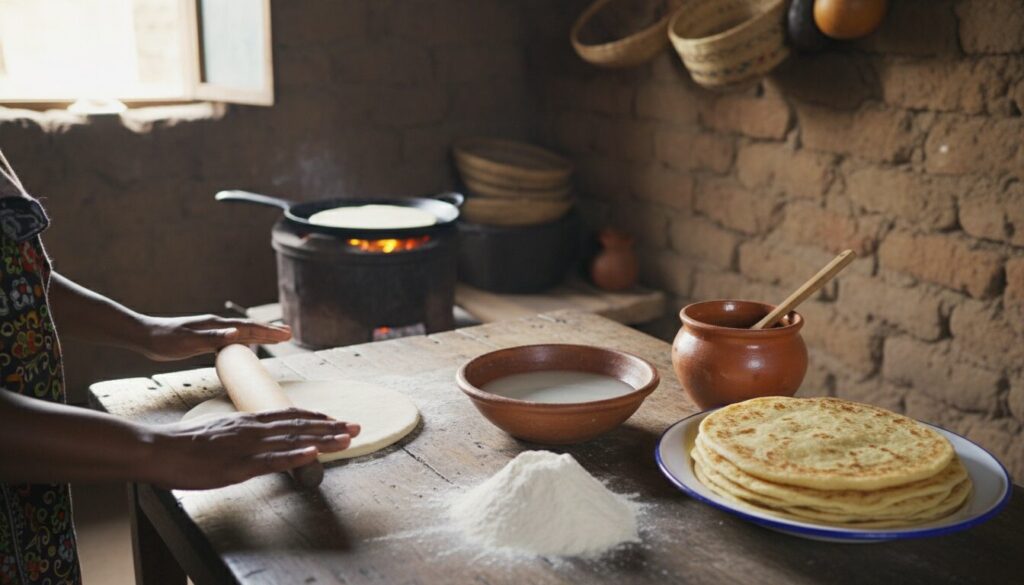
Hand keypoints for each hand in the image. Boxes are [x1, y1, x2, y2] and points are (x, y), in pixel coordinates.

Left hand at [135, 314, 291, 360]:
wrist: (144, 336)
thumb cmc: (165, 341)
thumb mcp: (189, 341)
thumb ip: (214, 338)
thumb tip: (237, 333)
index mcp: (217, 326)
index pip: (249, 328)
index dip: (269, 332)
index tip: (287, 335)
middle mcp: (218, 326)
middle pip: (250, 328)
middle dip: (270, 331)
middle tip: (290, 333)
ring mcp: (212, 331)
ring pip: (242, 333)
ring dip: (260, 335)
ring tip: (275, 336)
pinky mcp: (205, 339)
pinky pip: (232, 340)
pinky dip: (245, 341)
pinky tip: (246, 345)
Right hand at [144, 408, 360, 489]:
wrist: (159, 449)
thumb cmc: (187, 445)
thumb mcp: (222, 432)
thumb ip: (244, 433)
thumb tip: (263, 435)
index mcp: (249, 420)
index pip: (289, 415)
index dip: (316, 418)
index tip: (337, 419)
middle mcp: (253, 428)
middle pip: (298, 425)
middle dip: (330, 426)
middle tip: (357, 426)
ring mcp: (246, 446)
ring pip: (291, 439)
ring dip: (321, 438)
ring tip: (347, 437)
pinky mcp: (237, 465)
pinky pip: (270, 460)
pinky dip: (293, 456)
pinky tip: (312, 455)